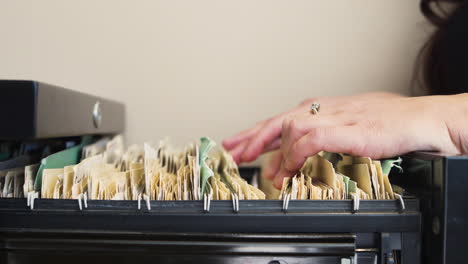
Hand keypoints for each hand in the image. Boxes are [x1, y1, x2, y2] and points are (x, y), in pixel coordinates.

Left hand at [224, 92, 467, 188]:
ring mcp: (335, 118)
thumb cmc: (385, 123)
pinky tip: (292, 166)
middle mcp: (322, 110)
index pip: (279, 119)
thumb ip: (319, 138)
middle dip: (252, 139)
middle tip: (234, 153)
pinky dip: (298, 153)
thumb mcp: (344, 128)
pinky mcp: (349, 130)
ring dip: (277, 155)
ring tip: (271, 175)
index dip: (254, 132)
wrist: (419, 120)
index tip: (236, 144)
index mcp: (320, 109)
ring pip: (291, 130)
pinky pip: (314, 139)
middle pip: (277, 121)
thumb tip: (296, 155)